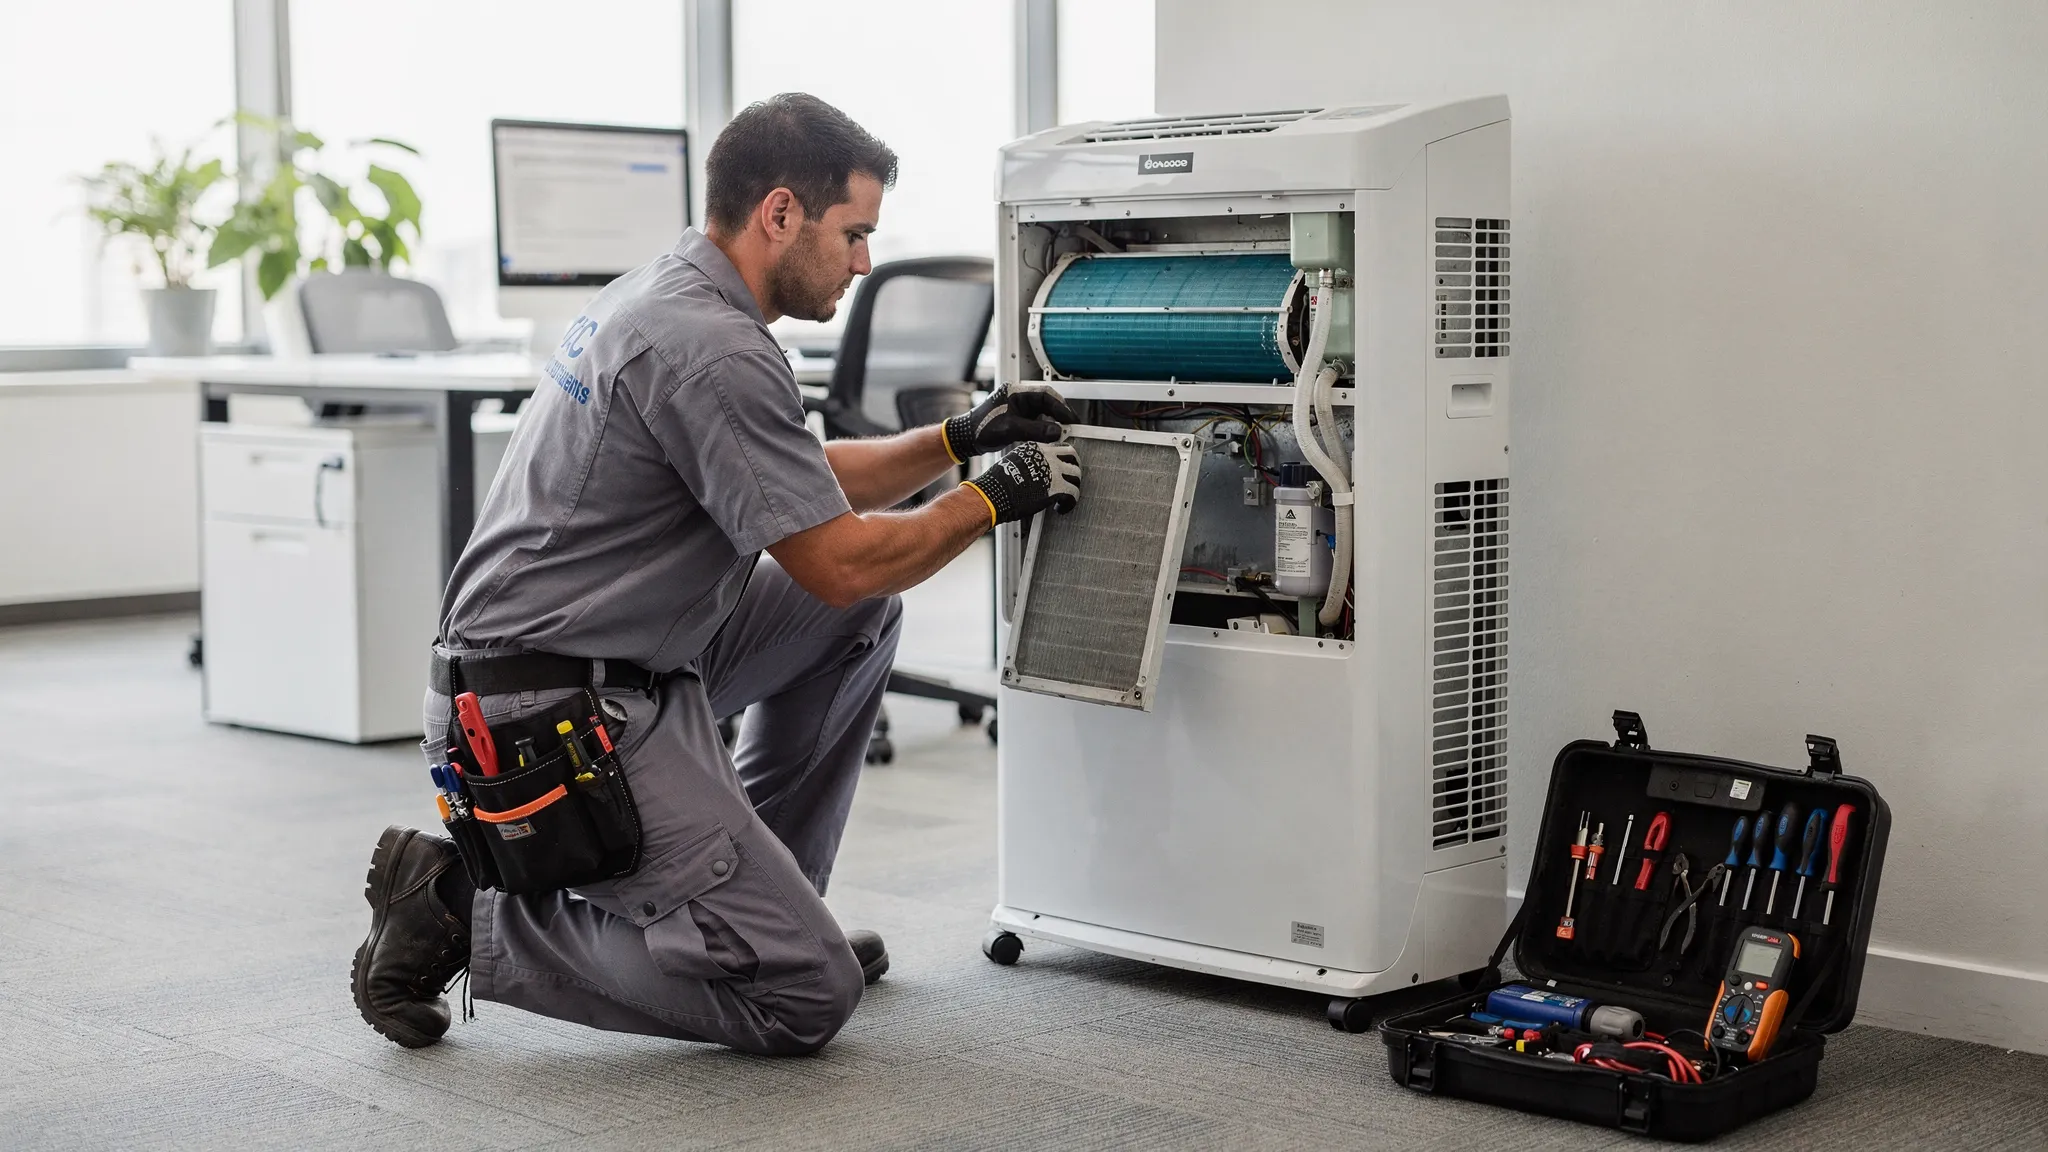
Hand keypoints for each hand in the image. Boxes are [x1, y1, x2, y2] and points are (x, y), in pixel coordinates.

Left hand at [942, 383, 1077, 461]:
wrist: (966, 438)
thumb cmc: (981, 428)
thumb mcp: (1010, 429)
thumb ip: (1035, 430)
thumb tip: (1057, 432)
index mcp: (1016, 392)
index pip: (1045, 395)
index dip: (1061, 407)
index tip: (1071, 419)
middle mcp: (1018, 398)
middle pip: (1046, 403)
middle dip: (1059, 415)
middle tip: (1071, 427)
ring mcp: (1018, 408)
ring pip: (1042, 413)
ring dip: (1053, 423)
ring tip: (1063, 433)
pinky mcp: (1017, 419)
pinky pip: (1036, 422)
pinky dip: (1044, 429)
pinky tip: (1050, 437)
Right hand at [962, 441, 1081, 525]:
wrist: (992, 494)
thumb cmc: (997, 484)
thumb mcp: (1013, 463)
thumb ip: (1028, 463)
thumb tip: (1036, 473)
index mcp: (1035, 448)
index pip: (1058, 447)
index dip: (1063, 459)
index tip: (1063, 468)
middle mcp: (1047, 455)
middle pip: (1072, 456)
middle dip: (1074, 468)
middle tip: (1072, 480)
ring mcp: (1054, 470)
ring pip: (1077, 474)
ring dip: (1074, 486)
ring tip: (1066, 496)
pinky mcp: (1057, 487)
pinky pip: (1074, 493)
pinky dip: (1071, 502)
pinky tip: (1061, 508)